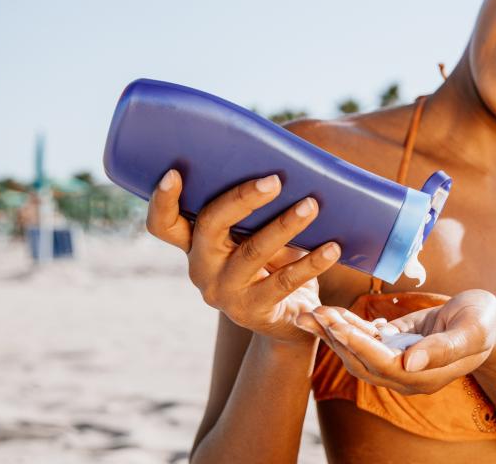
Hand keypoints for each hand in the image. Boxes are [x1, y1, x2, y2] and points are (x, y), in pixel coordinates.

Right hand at [146, 169, 340, 344]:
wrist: (287, 322)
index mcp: (195, 245)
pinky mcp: (254, 310)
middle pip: (210, 227)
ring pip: (252, 252)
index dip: (163, 201)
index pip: (164, 225)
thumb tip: (287, 179)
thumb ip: (256, 215)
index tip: (175, 174)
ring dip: (284, 225)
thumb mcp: (256, 238)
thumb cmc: (272, 264)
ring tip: (312, 205)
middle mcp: (202, 268)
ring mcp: (225, 292)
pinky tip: (332, 248)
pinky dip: (311, 262)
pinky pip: (284, 282)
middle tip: (274, 181)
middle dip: (241, 199)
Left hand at [298, 289, 495, 394]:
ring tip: (312, 313)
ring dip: (335, 333)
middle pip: (362, 361)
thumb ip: (443, 348)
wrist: (488, 321)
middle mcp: (407, 375)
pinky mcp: (396, 345)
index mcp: (425, 376)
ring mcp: (400, 362)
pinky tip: (331, 312)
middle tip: (313, 314)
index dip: (359, 346)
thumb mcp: (471, 332)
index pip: (382, 364)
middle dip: (336, 338)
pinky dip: (349, 325)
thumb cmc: (484, 324)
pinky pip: (367, 338)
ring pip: (359, 352)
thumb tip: (411, 363)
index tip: (338, 326)